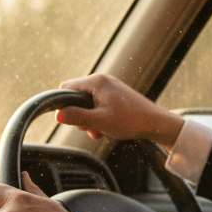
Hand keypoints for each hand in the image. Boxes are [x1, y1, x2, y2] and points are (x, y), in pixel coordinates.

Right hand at [56, 73, 183, 149]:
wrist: (155, 123)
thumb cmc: (129, 120)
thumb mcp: (99, 121)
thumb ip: (77, 117)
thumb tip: (56, 115)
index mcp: (96, 82)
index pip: (66, 88)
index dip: (65, 105)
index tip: (73, 119)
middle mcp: (102, 80)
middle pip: (77, 99)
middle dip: (82, 117)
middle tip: (93, 128)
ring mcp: (109, 87)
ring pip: (88, 105)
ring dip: (92, 121)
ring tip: (104, 131)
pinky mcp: (115, 96)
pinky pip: (98, 107)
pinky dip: (101, 119)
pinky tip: (110, 129)